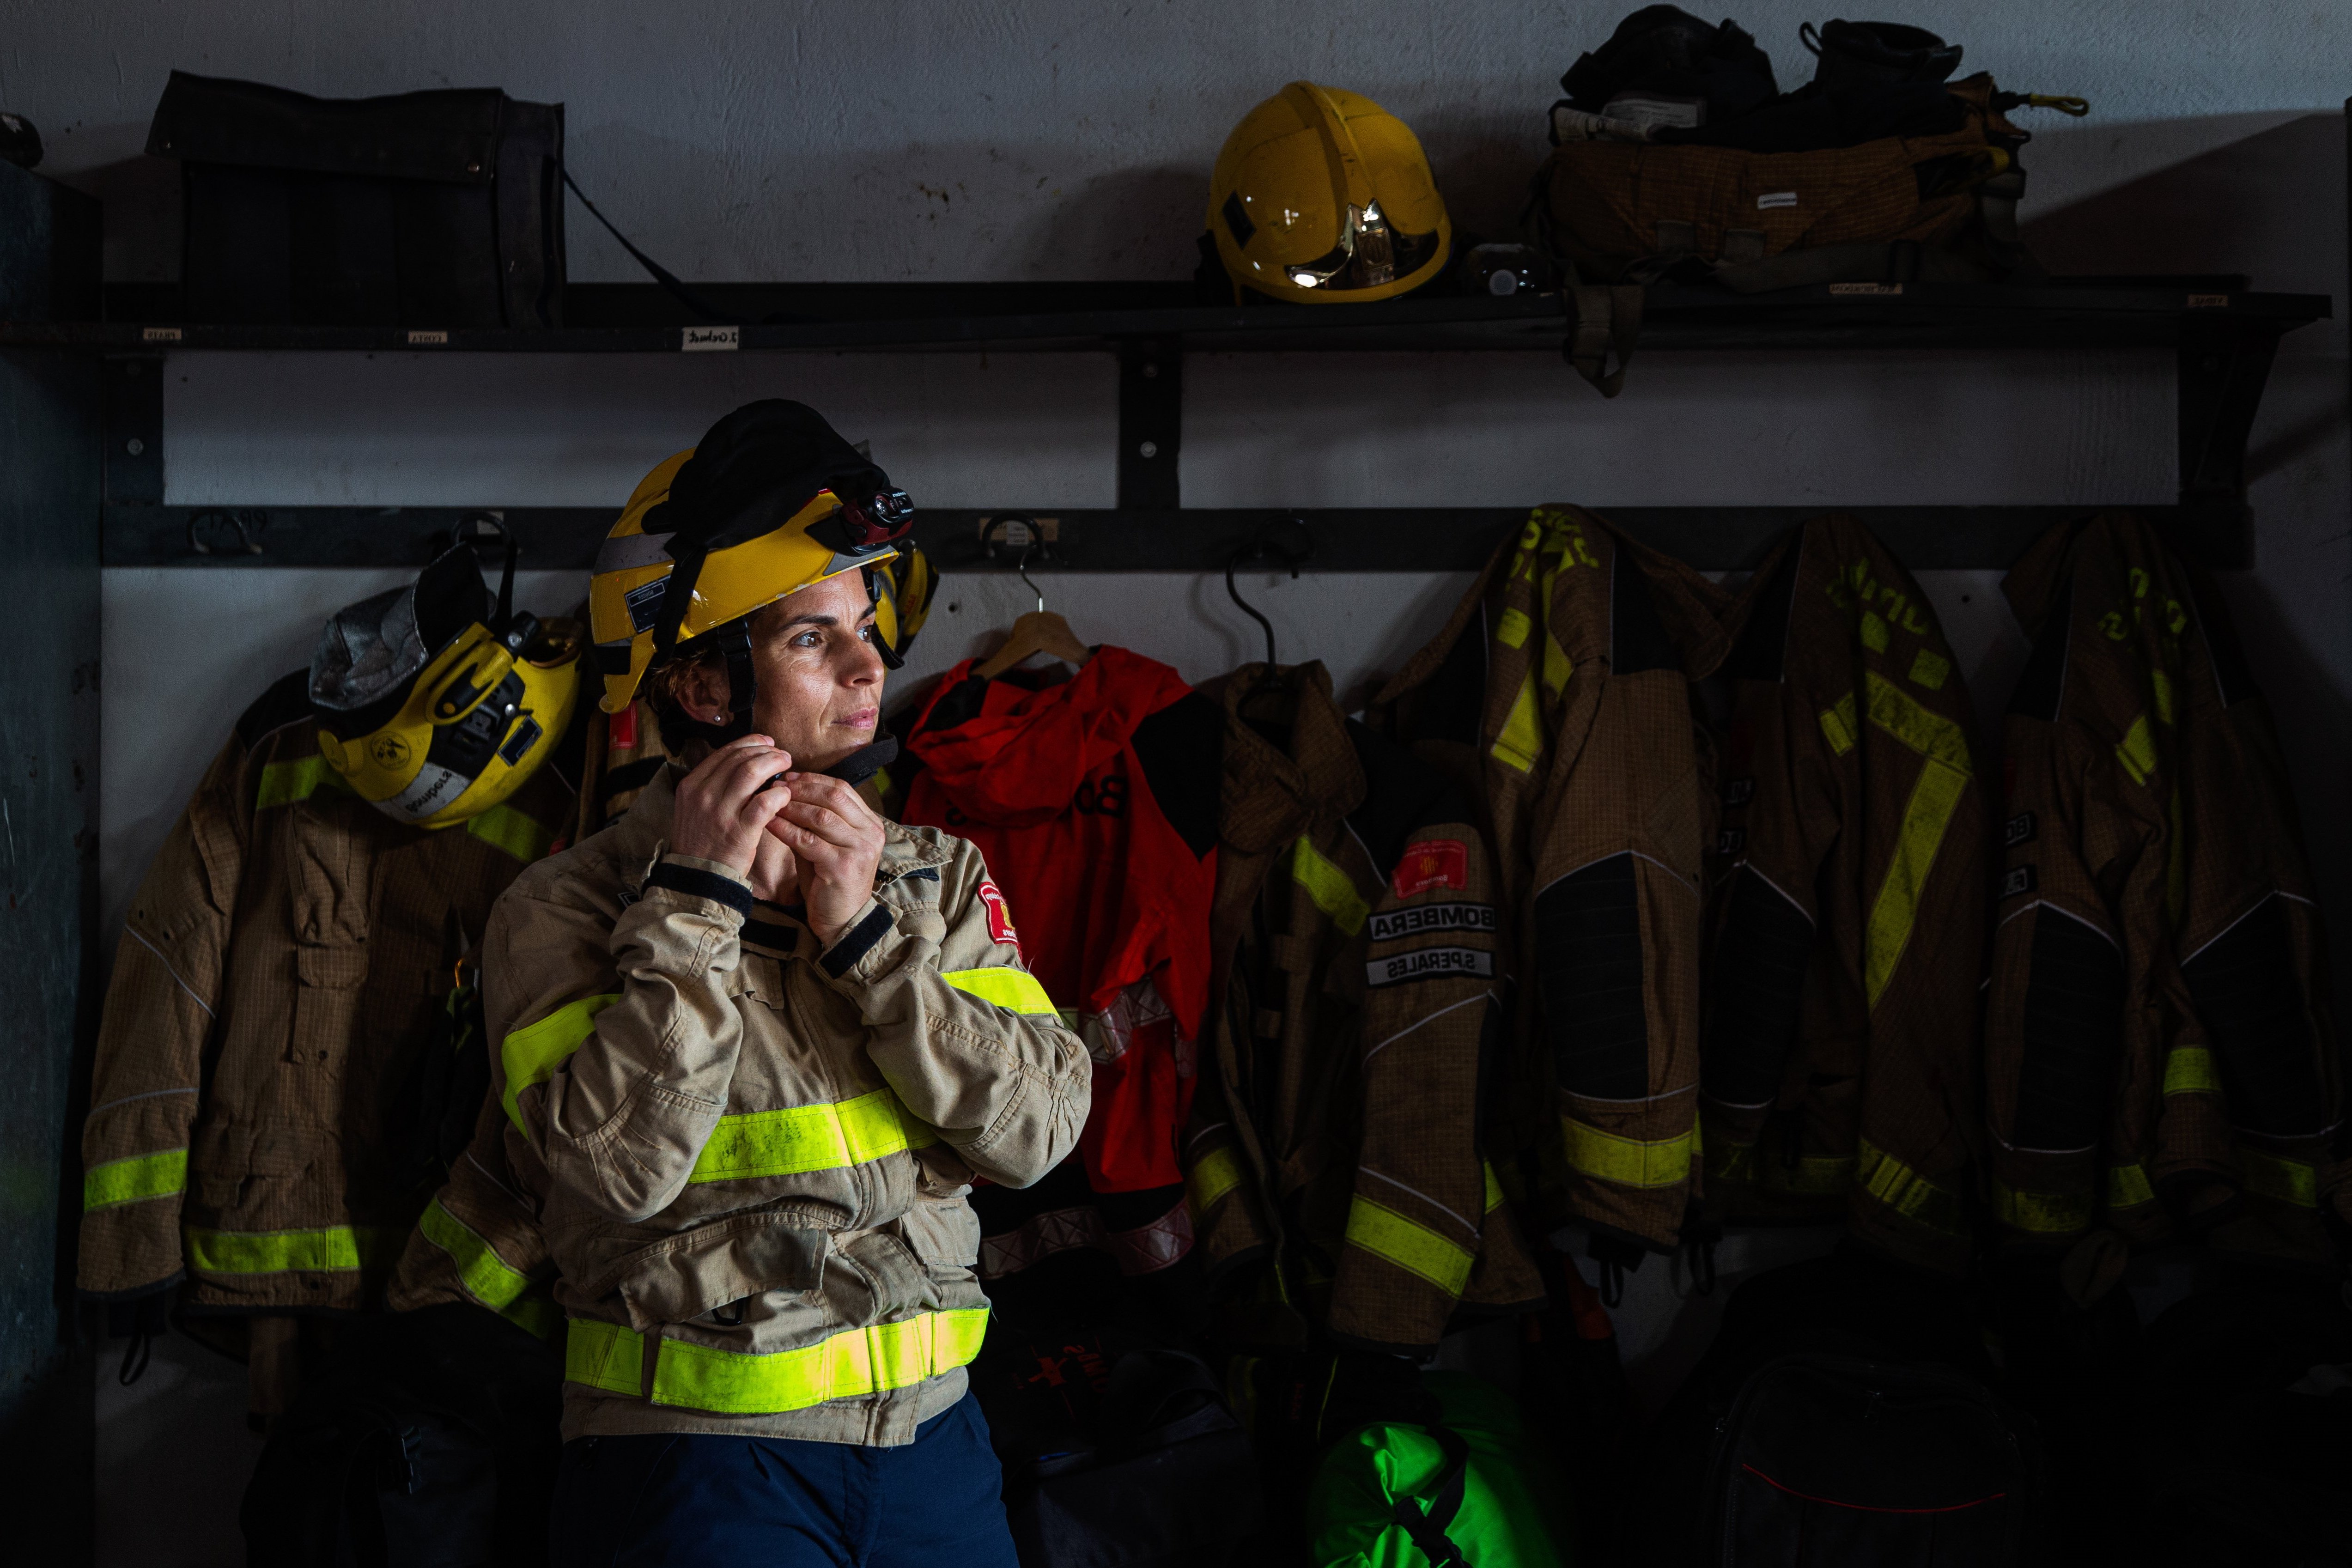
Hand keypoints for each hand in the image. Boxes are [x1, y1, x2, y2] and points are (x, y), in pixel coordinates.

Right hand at [669, 734, 792, 878]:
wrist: (697, 879)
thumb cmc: (701, 843)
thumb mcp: (694, 808)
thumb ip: (713, 785)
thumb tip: (743, 763)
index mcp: (691, 786)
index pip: (724, 752)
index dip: (750, 743)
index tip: (766, 743)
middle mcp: (703, 795)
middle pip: (741, 758)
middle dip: (767, 751)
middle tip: (782, 755)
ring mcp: (721, 812)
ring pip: (752, 772)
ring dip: (775, 764)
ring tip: (788, 766)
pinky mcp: (740, 831)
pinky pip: (764, 802)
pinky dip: (778, 794)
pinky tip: (785, 794)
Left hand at [767, 772, 886, 947]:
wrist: (840, 920)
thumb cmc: (828, 880)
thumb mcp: (826, 843)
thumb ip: (813, 819)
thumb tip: (785, 790)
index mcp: (870, 824)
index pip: (842, 789)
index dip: (813, 780)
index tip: (788, 778)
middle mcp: (870, 833)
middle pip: (834, 797)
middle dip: (802, 789)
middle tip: (776, 786)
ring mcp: (860, 849)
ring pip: (822, 816)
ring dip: (792, 806)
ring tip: (770, 802)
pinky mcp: (843, 866)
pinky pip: (809, 840)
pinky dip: (787, 829)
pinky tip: (771, 823)